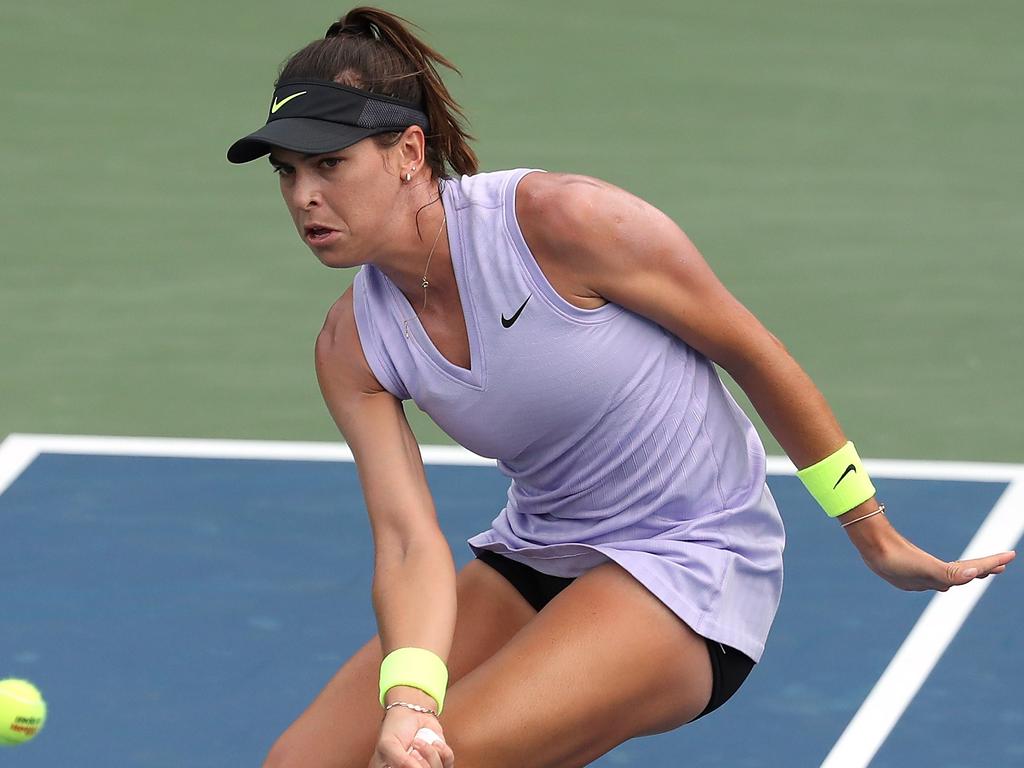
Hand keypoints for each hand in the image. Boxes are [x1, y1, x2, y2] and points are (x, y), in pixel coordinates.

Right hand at [369, 706, 454, 767]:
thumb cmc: (396, 728)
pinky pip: (448, 762)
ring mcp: (428, 767)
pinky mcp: (441, 760)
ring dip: (430, 753)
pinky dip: (442, 750)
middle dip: (421, 762)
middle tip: (414, 750)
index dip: (411, 767)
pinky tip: (434, 742)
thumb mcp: (390, 745)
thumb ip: (401, 762)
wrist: (411, 712)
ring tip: (419, 741)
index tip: (410, 755)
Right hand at [844, 507, 1015, 591]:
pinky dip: (955, 569)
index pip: (972, 572)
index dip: (991, 563)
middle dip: (985, 569)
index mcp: (941, 579)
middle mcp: (935, 579)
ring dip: (972, 569)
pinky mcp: (915, 567)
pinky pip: (943, 570)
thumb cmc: (896, 559)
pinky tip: (954, 569)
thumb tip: (975, 575)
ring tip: (986, 568)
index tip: (1011, 556)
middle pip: (966, 574)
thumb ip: (950, 573)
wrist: (873, 549)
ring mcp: (924, 574)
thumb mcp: (924, 566)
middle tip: (1003, 563)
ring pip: (955, 573)